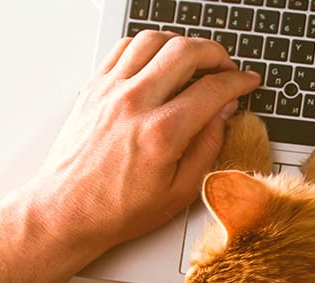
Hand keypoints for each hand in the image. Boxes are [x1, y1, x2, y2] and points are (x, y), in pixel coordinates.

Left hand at [0, 33, 258, 282]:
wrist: (68, 211)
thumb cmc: (118, 209)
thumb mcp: (180, 192)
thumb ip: (208, 148)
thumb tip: (225, 115)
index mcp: (162, 134)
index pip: (212, 89)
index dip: (239, 82)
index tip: (247, 83)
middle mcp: (135, 104)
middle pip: (186, 52)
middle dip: (217, 54)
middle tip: (227, 68)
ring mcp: (111, 92)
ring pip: (155, 40)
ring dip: (183, 44)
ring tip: (195, 61)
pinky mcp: (94, 88)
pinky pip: (125, 47)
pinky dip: (149, 46)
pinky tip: (160, 61)